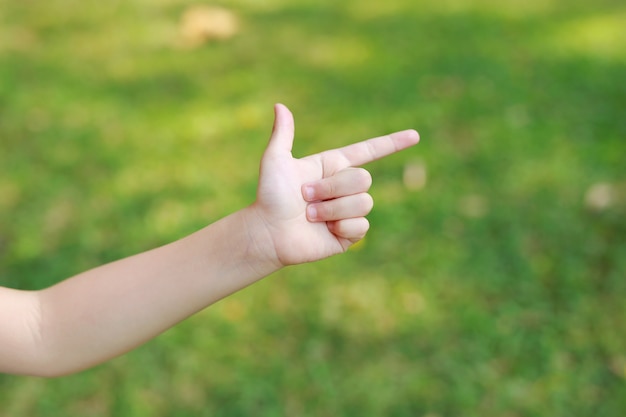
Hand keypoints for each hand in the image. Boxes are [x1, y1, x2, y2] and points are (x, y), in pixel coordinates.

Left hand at [249, 104, 418, 266]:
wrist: (268, 233)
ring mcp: (348, 211)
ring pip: (364, 202)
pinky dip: (340, 227)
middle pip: (364, 179)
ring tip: (310, 216)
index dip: (392, 143)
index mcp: (333, 166)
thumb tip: (280, 107)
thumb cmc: (269, 196)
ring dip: (332, 209)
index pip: (368, 151)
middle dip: (332, 188)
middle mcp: (343, 187)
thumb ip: (282, 135)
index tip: (415, 135)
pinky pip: (361, 225)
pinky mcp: (349, 234)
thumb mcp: (275, 161)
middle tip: (306, 197)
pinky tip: (324, 230)